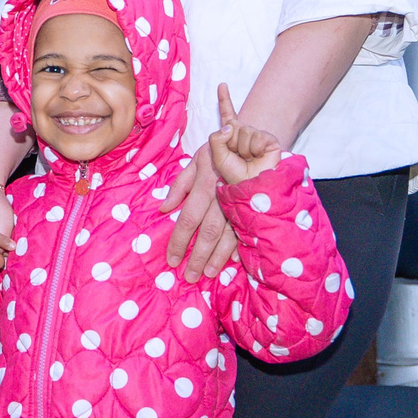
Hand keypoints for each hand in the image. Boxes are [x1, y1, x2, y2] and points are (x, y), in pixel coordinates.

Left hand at [158, 147, 238, 278]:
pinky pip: (247, 230)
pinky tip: (235, 262)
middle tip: (189, 276)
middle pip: (208, 232)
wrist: (251, 141)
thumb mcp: (195, 161)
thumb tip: (164, 208)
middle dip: (198, 256)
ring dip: (218, 257)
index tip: (171, 260)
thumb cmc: (218, 153)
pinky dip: (241, 246)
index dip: (179, 241)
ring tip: (208, 274)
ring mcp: (239, 203)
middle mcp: (222, 198)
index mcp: (205, 187)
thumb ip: (179, 185)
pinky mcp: (253, 206)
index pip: (188, 219)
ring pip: (229, 235)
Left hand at [204, 84, 284, 185]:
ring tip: (249, 159)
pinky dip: (255, 149)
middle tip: (239, 157)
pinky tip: (259, 156)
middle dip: (231, 143)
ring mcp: (257, 136)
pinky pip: (257, 137)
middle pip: (232, 125)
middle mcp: (244, 134)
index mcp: (230, 137)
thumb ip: (216, 140)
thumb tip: (229, 126)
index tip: (222, 85)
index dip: (224, 100)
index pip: (227, 115)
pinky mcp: (268, 139)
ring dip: (244, 149)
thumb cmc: (235, 175)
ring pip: (244, 131)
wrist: (253, 185)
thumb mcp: (218, 158)